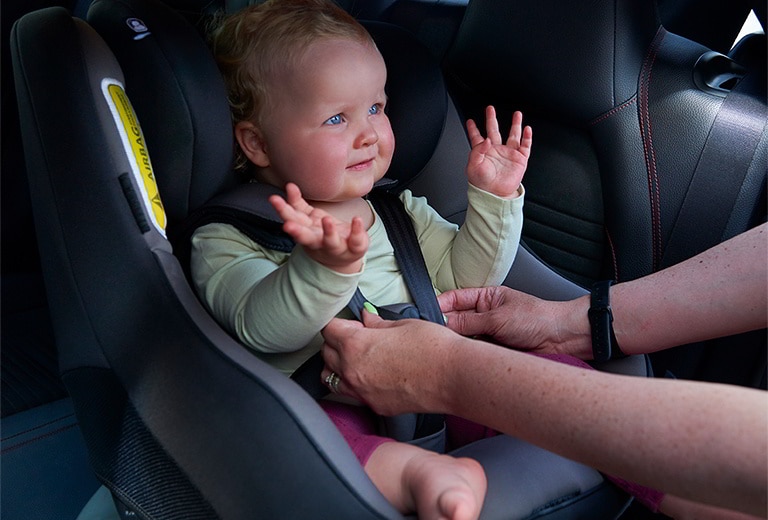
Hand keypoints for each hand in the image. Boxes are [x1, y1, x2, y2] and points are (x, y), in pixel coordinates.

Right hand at [269, 183, 368, 273]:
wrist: (342, 257)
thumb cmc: (321, 234)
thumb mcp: (308, 219)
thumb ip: (297, 204)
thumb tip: (289, 185)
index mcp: (306, 232)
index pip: (293, 221)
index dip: (284, 211)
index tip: (275, 200)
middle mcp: (319, 242)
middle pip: (306, 238)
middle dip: (297, 232)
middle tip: (287, 226)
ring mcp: (336, 246)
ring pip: (331, 241)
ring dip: (328, 232)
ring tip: (327, 219)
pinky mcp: (354, 247)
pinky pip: (356, 240)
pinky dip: (357, 230)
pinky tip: (357, 219)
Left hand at [321, 312, 459, 415]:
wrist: (454, 377)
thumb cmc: (433, 347)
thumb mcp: (402, 325)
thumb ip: (376, 323)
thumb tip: (365, 317)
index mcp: (355, 345)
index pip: (328, 330)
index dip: (340, 323)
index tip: (352, 322)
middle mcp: (352, 371)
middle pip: (326, 353)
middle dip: (336, 342)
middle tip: (357, 336)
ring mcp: (362, 392)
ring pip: (331, 378)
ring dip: (338, 366)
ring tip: (358, 358)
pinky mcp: (375, 406)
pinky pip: (353, 394)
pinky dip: (355, 384)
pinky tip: (372, 376)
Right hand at [438, 286, 583, 356]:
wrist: (562, 339)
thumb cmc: (537, 318)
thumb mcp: (498, 317)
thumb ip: (468, 321)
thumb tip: (442, 322)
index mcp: (485, 298)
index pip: (454, 299)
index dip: (439, 305)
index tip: (426, 315)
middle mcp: (484, 316)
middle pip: (455, 320)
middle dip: (445, 327)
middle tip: (434, 335)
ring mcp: (488, 335)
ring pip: (463, 339)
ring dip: (457, 343)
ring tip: (448, 347)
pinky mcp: (493, 353)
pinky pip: (474, 353)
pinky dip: (468, 356)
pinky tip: (463, 358)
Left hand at [465, 106, 531, 197]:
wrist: (495, 195)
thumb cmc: (482, 184)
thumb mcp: (473, 167)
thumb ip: (477, 151)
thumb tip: (486, 139)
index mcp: (483, 152)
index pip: (477, 137)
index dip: (473, 129)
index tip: (470, 121)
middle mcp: (496, 150)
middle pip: (494, 130)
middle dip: (492, 119)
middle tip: (490, 109)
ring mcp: (508, 154)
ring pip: (513, 135)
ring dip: (515, 124)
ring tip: (517, 114)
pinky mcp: (519, 159)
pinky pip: (525, 146)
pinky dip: (527, 137)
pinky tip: (527, 129)